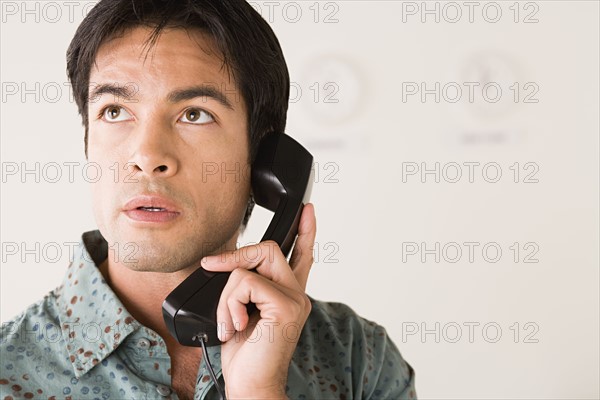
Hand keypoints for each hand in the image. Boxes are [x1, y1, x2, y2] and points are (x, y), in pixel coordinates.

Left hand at [200, 203, 316, 398]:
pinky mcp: (286, 305)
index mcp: (287, 295)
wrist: (250, 385)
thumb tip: (225, 265)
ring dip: (226, 296)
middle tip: (213, 267)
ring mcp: (294, 299)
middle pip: (268, 248)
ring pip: (248, 268)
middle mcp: (296, 294)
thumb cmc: (244, 355)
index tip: (308, 210)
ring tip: (229, 322)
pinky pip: (244, 283)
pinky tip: (235, 326)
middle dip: (235, 258)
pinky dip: (229, 304)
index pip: (301, 256)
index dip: (305, 232)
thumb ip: (243, 288)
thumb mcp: (239, 312)